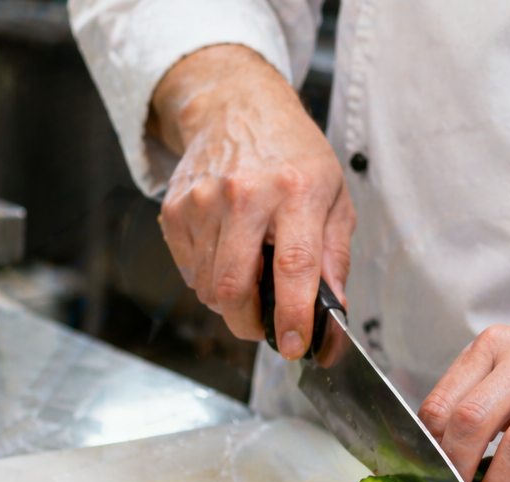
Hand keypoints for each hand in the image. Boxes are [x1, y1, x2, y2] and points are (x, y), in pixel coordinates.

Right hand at [150, 45, 352, 356]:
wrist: (236, 107)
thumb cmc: (292, 154)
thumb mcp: (334, 196)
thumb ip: (334, 258)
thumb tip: (332, 314)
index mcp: (296, 191)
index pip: (293, 268)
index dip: (292, 316)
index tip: (293, 346)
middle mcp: (245, 195)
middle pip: (234, 287)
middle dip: (248, 324)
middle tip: (263, 327)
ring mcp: (203, 202)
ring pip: (207, 287)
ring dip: (229, 300)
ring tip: (248, 274)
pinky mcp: (175, 210)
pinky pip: (189, 271)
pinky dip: (207, 278)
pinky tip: (225, 251)